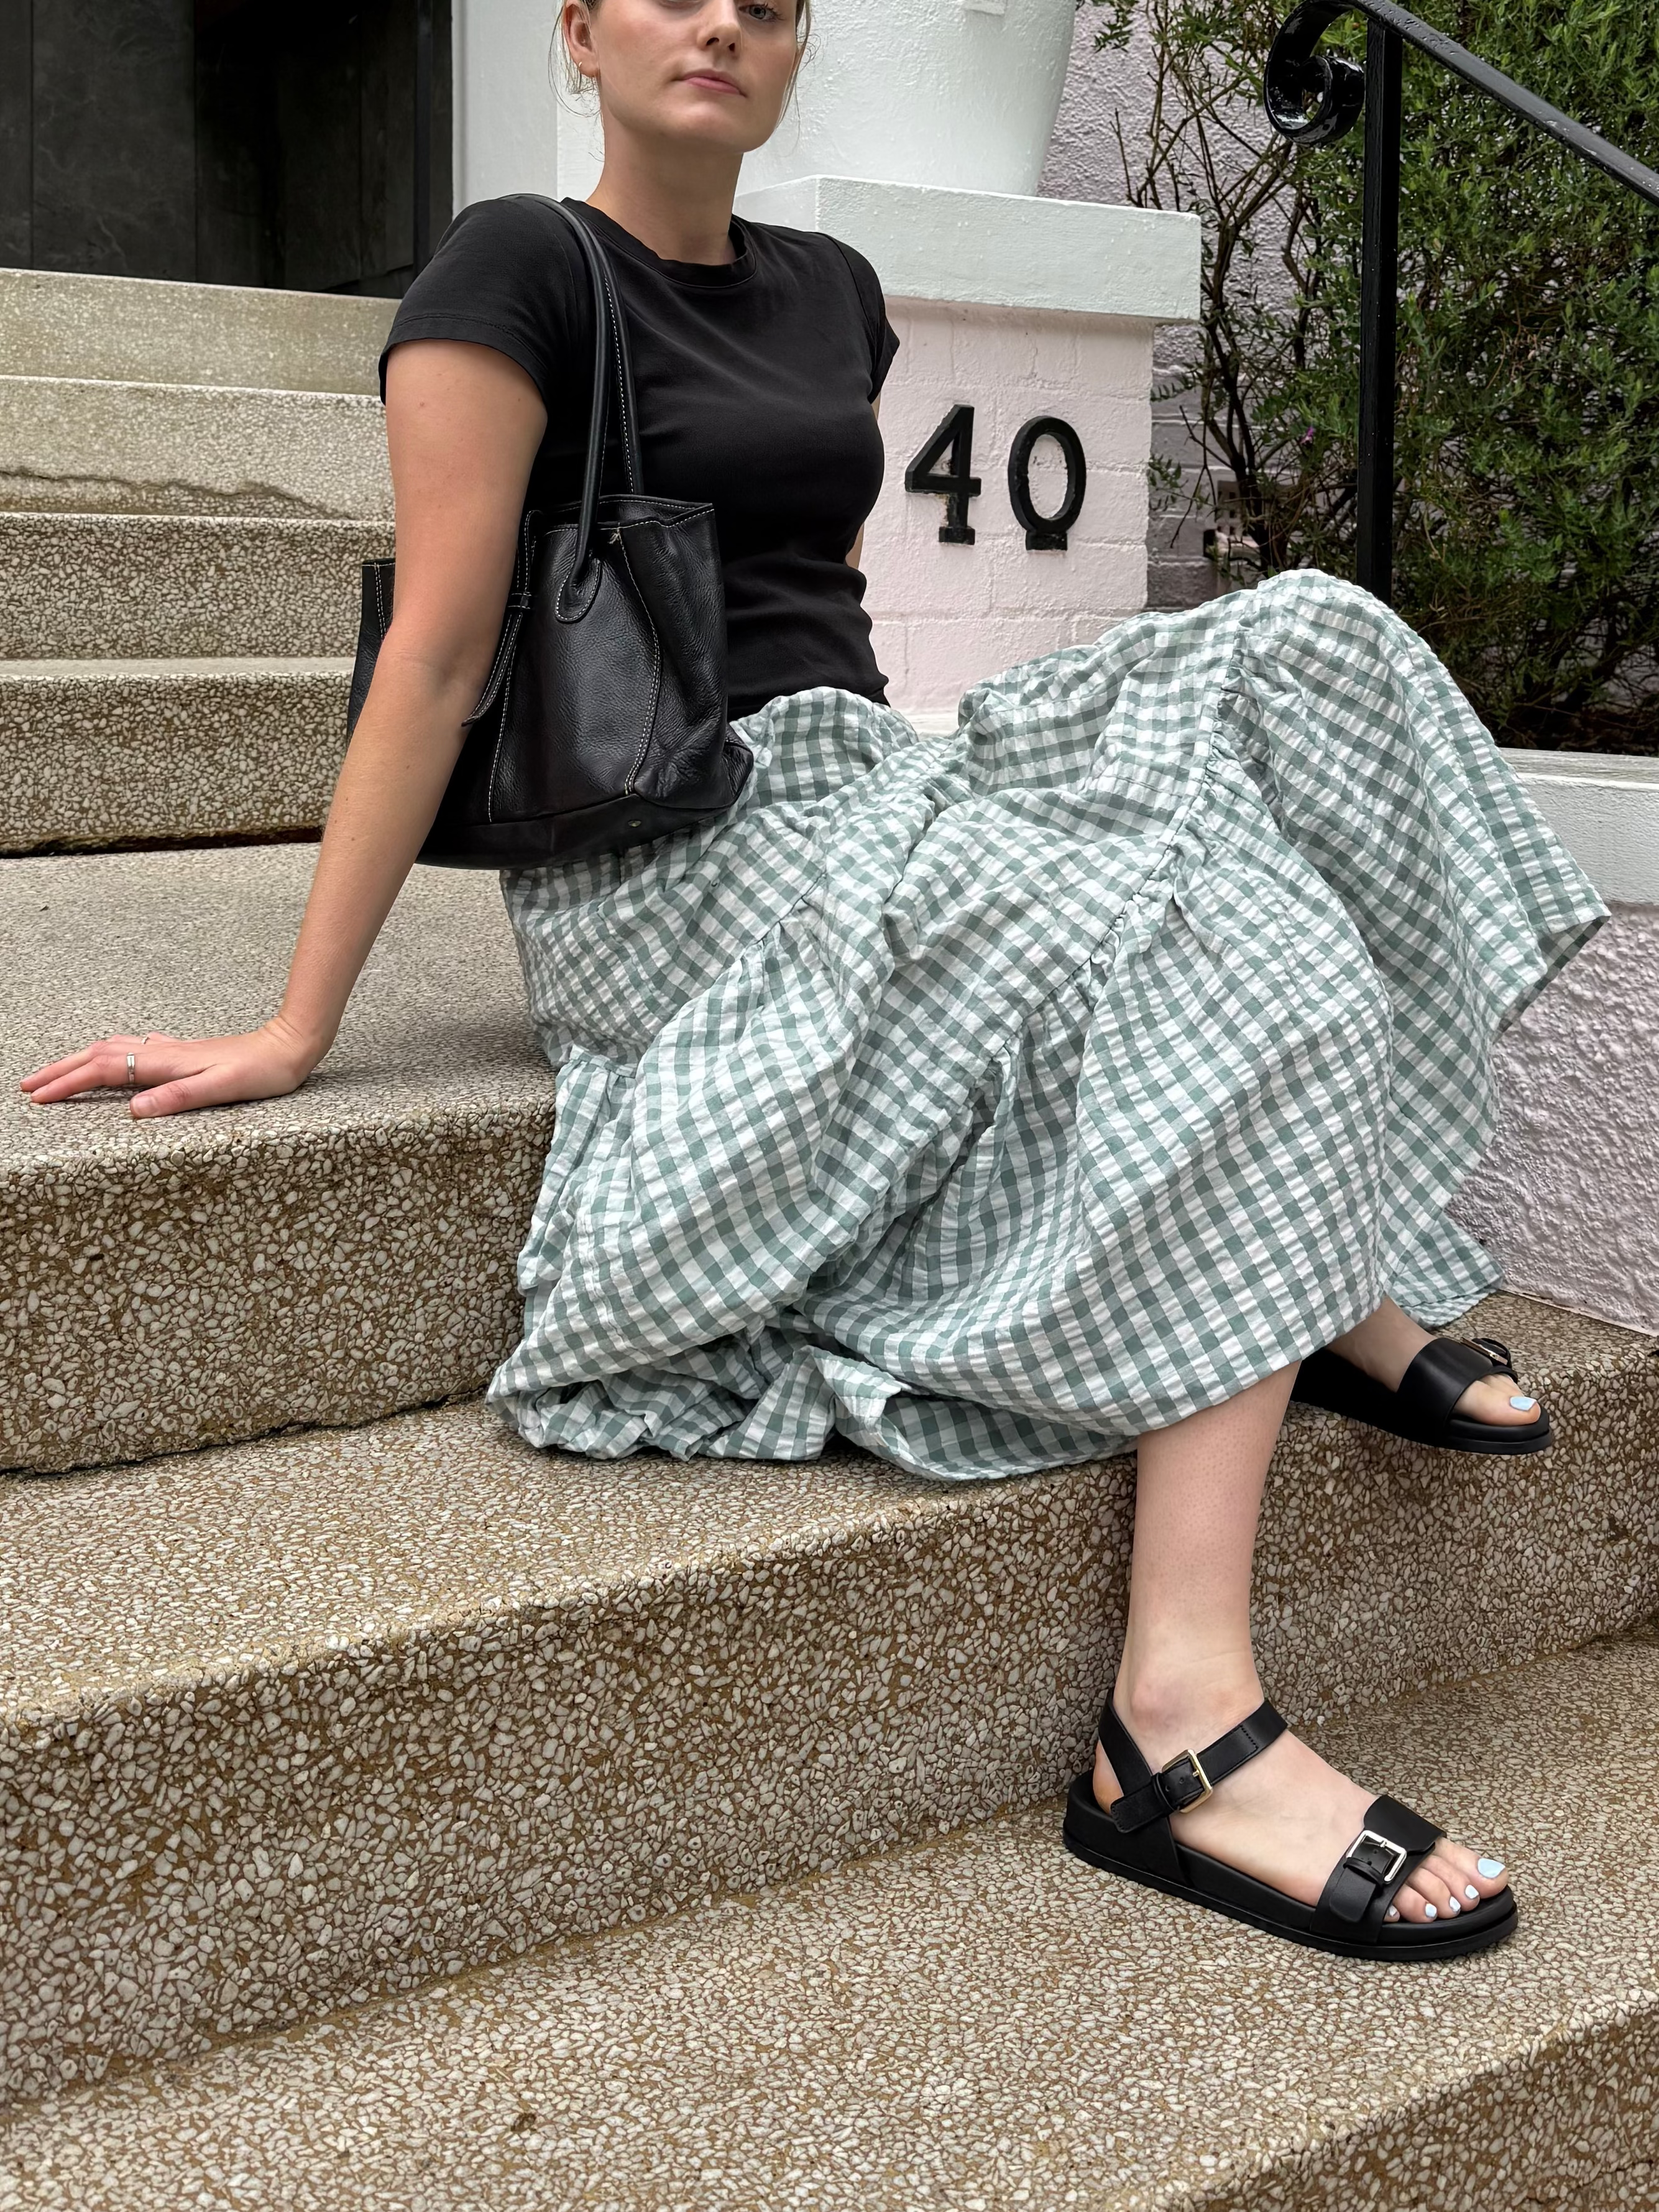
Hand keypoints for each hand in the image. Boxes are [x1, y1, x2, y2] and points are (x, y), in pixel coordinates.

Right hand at [19, 1015, 322, 1119]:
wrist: (291, 1046)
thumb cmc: (264, 1072)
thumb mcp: (225, 1088)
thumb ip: (180, 1098)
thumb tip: (134, 1111)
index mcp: (168, 1064)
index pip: (105, 1071)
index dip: (68, 1084)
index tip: (39, 1098)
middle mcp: (165, 1053)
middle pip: (99, 1056)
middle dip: (61, 1071)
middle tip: (29, 1086)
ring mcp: (175, 1051)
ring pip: (115, 1049)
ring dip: (81, 1061)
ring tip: (58, 1073)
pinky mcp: (187, 1053)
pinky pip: (137, 1050)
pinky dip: (113, 1055)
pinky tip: (120, 1058)